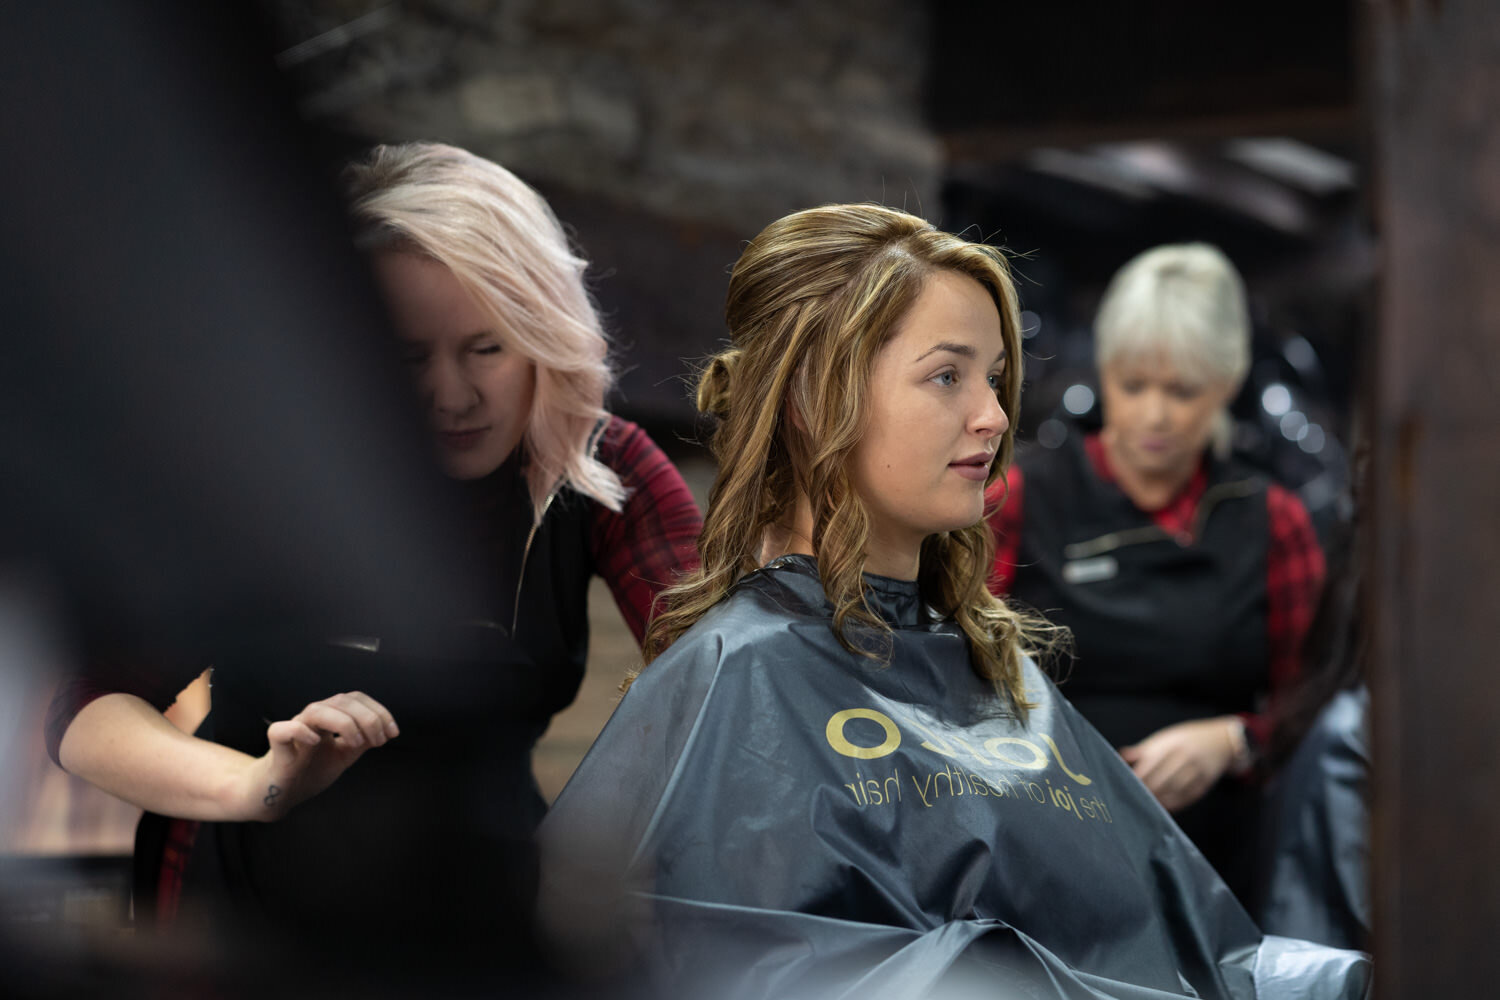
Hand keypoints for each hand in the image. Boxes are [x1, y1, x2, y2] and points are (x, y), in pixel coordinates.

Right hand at [240, 691, 398, 820]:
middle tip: (379, 741)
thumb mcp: (345, 755)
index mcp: (329, 717)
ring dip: (344, 723)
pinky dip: (300, 731)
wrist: (284, 792)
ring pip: (317, 711)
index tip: (393, 733)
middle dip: (368, 719)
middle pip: (341, 701)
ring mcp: (294, 729)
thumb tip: (386, 731)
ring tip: (357, 743)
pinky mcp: (277, 746)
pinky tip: (317, 741)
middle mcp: (312, 718)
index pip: (355, 699)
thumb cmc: (311, 770)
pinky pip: (282, 730)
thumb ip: (363, 742)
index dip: (378, 711)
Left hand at [1119, 716, 1239, 812]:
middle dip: (1147, 790)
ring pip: (1174, 790)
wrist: (1219, 741)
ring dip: (1159, 799)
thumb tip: (1121, 756)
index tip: (1125, 785)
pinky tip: (1163, 807)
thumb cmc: (1184, 740)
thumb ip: (1143, 749)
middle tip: (1132, 799)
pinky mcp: (1205, 782)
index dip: (1138, 777)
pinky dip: (1174, 803)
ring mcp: (1197, 770)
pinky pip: (1188, 796)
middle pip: (1162, 779)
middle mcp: (1185, 757)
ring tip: (1145, 805)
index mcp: (1171, 744)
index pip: (1150, 764)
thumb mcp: (1165, 738)